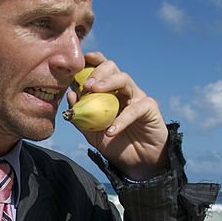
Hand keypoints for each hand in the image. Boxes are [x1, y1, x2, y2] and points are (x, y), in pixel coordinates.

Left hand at [66, 52, 168, 179]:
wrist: (138, 161)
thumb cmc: (115, 144)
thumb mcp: (92, 132)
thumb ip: (81, 116)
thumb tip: (71, 95)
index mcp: (109, 91)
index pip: (101, 69)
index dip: (93, 61)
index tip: (82, 59)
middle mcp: (124, 90)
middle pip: (112, 68)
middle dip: (97, 71)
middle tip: (85, 83)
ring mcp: (138, 97)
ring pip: (124, 80)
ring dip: (107, 82)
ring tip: (93, 90)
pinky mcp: (150, 108)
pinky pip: (135, 109)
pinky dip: (121, 120)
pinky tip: (110, 131)